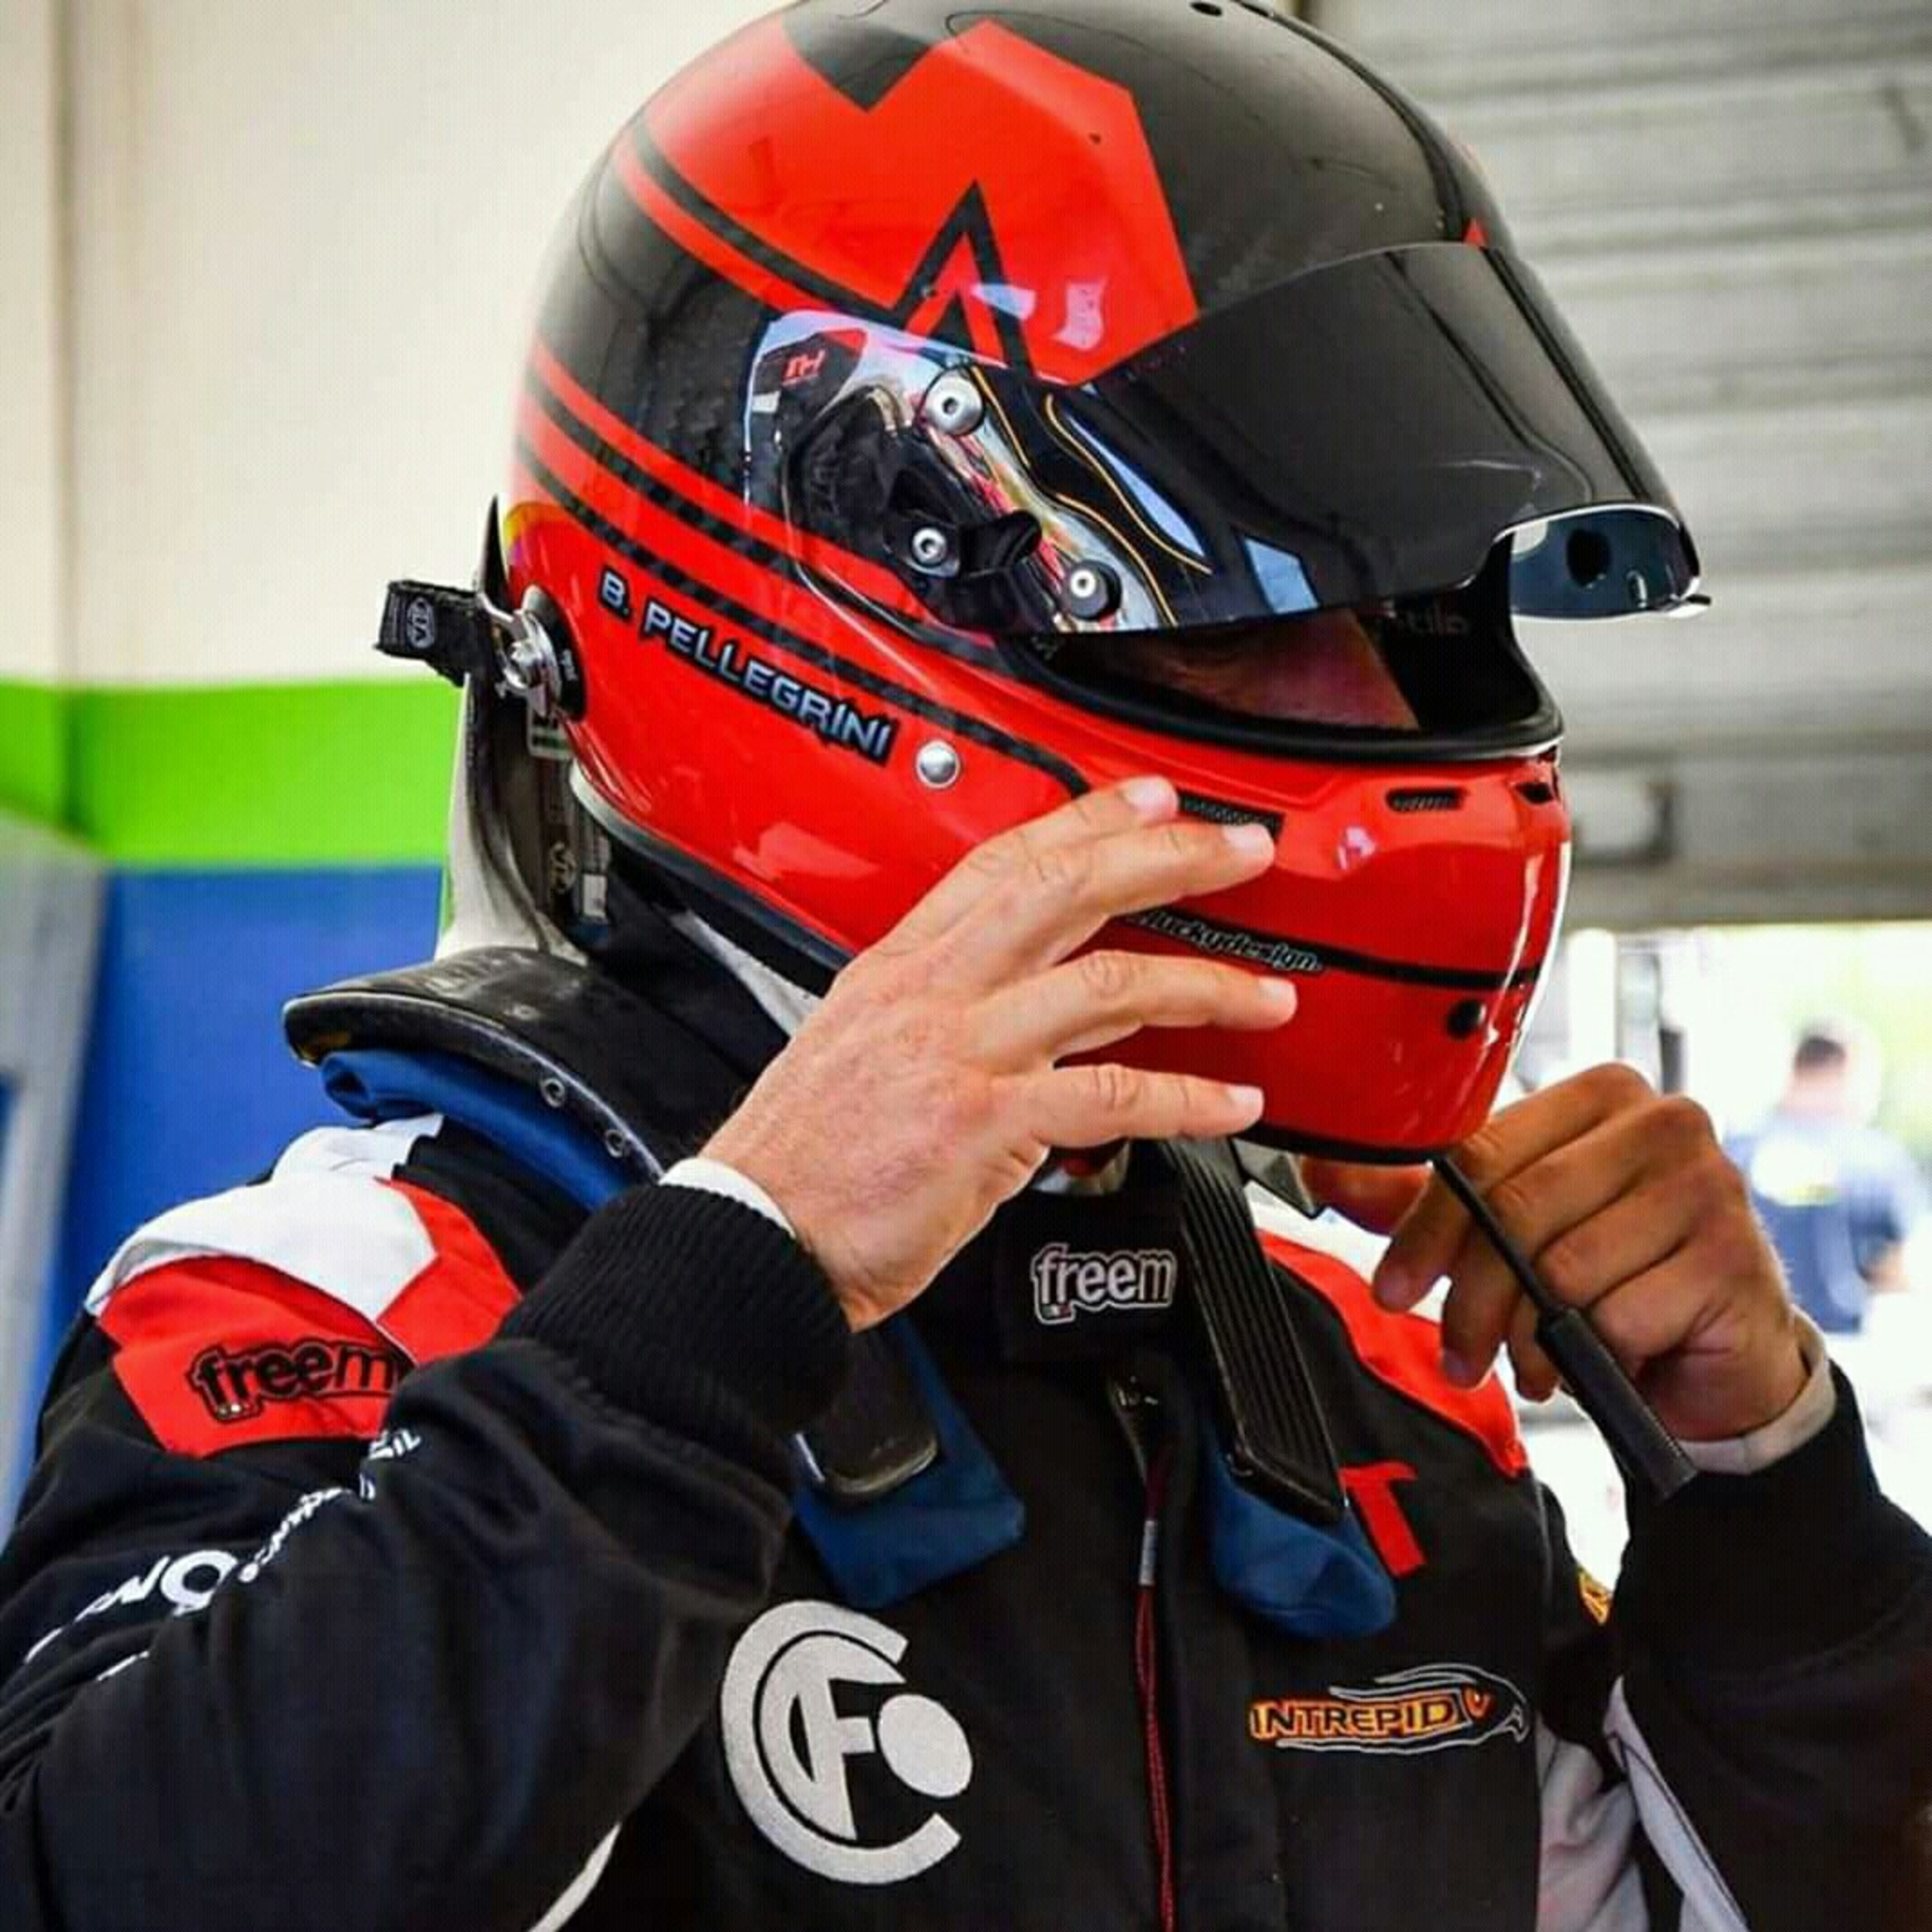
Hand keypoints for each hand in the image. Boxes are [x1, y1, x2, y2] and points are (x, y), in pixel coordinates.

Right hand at [704, 778, 1297, 1330]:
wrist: (756, 1235)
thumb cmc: (805, 1160)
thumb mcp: (868, 1053)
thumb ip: (959, 1021)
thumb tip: (1055, 1015)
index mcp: (900, 968)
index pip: (1006, 861)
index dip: (1088, 819)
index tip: (1154, 799)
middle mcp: (931, 993)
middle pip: (1067, 891)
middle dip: (1168, 861)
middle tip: (1241, 852)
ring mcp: (957, 1054)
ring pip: (1106, 986)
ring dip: (1206, 988)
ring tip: (1267, 997)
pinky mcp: (980, 1126)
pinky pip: (1109, 1098)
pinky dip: (1186, 1100)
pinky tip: (1232, 1103)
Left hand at [1305, 1065, 1808, 1442]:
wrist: (1721, 1349)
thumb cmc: (1615, 1274)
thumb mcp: (1510, 1232)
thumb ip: (1424, 1198)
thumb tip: (1329, 1171)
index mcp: (1601, 1093)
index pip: (1481, 1153)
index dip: (1426, 1228)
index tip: (1394, 1284)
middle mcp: (1663, 1122)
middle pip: (1516, 1211)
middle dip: (1470, 1296)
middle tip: (1459, 1349)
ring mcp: (1708, 1184)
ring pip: (1564, 1268)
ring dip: (1529, 1336)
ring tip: (1533, 1358)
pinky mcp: (1734, 1257)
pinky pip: (1620, 1314)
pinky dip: (1593, 1353)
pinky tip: (1599, 1359)